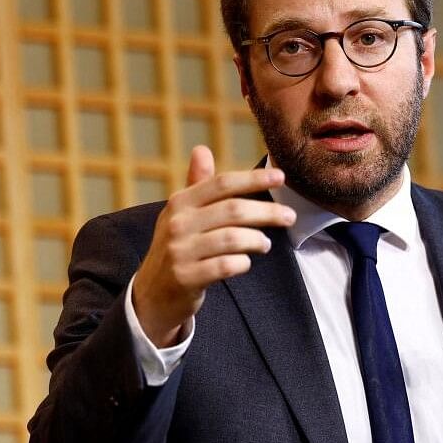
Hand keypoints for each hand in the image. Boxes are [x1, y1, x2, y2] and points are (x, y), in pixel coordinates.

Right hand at [132, 146, 295, 346]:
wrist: (152, 294)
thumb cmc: (177, 247)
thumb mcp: (181, 215)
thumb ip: (196, 184)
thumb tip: (202, 149)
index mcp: (180, 203)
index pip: (222, 184)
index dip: (253, 179)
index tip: (281, 177)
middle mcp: (177, 224)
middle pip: (233, 210)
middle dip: (267, 212)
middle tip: (290, 217)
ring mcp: (180, 251)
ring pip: (233, 239)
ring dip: (257, 240)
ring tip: (265, 244)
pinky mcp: (186, 277)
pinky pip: (226, 266)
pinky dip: (243, 262)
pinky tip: (246, 262)